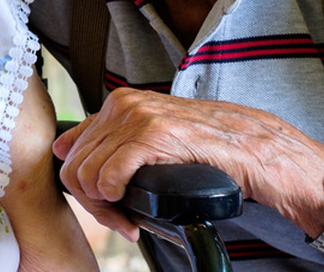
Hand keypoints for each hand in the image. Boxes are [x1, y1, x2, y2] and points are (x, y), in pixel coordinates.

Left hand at [52, 88, 323, 239]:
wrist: (259, 150)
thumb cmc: (209, 149)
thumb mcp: (153, 138)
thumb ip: (111, 140)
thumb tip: (63, 150)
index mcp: (119, 104)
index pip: (69, 149)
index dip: (82, 186)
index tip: (107, 205)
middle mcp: (123, 104)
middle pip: (73, 166)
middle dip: (93, 203)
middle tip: (122, 219)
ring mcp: (137, 116)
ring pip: (86, 174)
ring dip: (106, 208)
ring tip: (131, 218)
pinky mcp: (154, 134)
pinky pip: (108, 175)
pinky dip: (116, 199)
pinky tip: (137, 207)